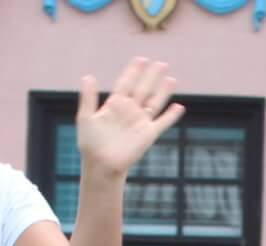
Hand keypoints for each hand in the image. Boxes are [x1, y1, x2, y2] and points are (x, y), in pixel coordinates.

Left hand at [72, 57, 184, 181]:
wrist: (101, 165)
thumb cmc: (90, 144)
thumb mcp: (86, 117)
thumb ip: (88, 97)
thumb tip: (88, 76)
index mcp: (115, 104)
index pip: (126, 83)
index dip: (133, 71)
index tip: (141, 59)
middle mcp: (129, 111)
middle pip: (143, 89)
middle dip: (152, 76)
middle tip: (161, 63)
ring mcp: (140, 122)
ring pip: (154, 102)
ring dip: (163, 91)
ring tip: (171, 79)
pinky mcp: (148, 135)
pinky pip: (162, 123)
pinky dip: (171, 116)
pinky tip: (179, 107)